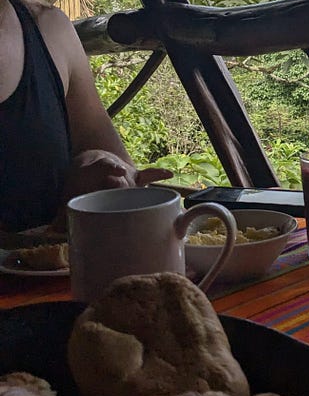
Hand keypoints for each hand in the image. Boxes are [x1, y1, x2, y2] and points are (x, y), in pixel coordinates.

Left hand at [50, 151, 173, 229]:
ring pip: (135, 182)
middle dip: (125, 189)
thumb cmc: (79, 182)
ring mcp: (126, 173)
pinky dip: (159, 174)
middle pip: (124, 179)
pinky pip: (149, 175)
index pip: (106, 167)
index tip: (117, 173)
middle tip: (126, 197)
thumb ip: (62, 213)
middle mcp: (114, 169)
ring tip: (141, 204)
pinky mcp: (136, 178)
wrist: (89, 163)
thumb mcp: (68, 193)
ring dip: (137, 193)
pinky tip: (170, 174)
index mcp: (96, 168)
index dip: (111, 170)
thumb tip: (52, 232)